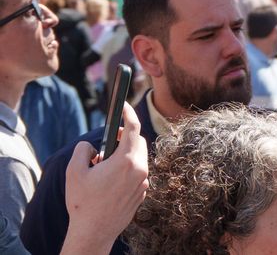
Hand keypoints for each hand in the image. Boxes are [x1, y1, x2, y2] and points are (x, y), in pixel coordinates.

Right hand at [60, 102, 149, 253]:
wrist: (94, 231)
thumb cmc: (83, 202)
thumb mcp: (74, 171)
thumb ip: (83, 150)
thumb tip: (93, 146)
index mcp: (126, 161)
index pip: (132, 128)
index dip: (128, 113)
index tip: (124, 104)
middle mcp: (140, 169)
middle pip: (138, 142)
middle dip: (126, 136)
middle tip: (109, 141)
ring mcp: (143, 182)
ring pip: (139, 158)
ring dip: (126, 154)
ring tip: (105, 164)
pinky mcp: (142, 192)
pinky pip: (138, 173)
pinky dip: (128, 169)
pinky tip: (111, 178)